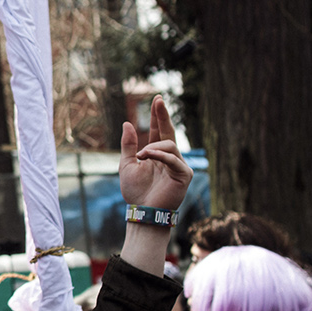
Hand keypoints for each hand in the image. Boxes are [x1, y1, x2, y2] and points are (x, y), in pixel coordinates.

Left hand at [119, 95, 190, 210]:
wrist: (142, 211)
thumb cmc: (135, 191)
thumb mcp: (127, 164)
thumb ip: (128, 145)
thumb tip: (127, 123)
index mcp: (156, 154)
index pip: (157, 131)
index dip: (157, 116)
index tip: (156, 99)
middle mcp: (169, 157)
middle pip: (168, 132)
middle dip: (162, 115)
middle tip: (158, 100)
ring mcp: (178, 165)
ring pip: (169, 145)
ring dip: (153, 147)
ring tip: (141, 155)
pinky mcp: (184, 175)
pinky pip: (173, 159)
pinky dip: (160, 155)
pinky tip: (148, 155)